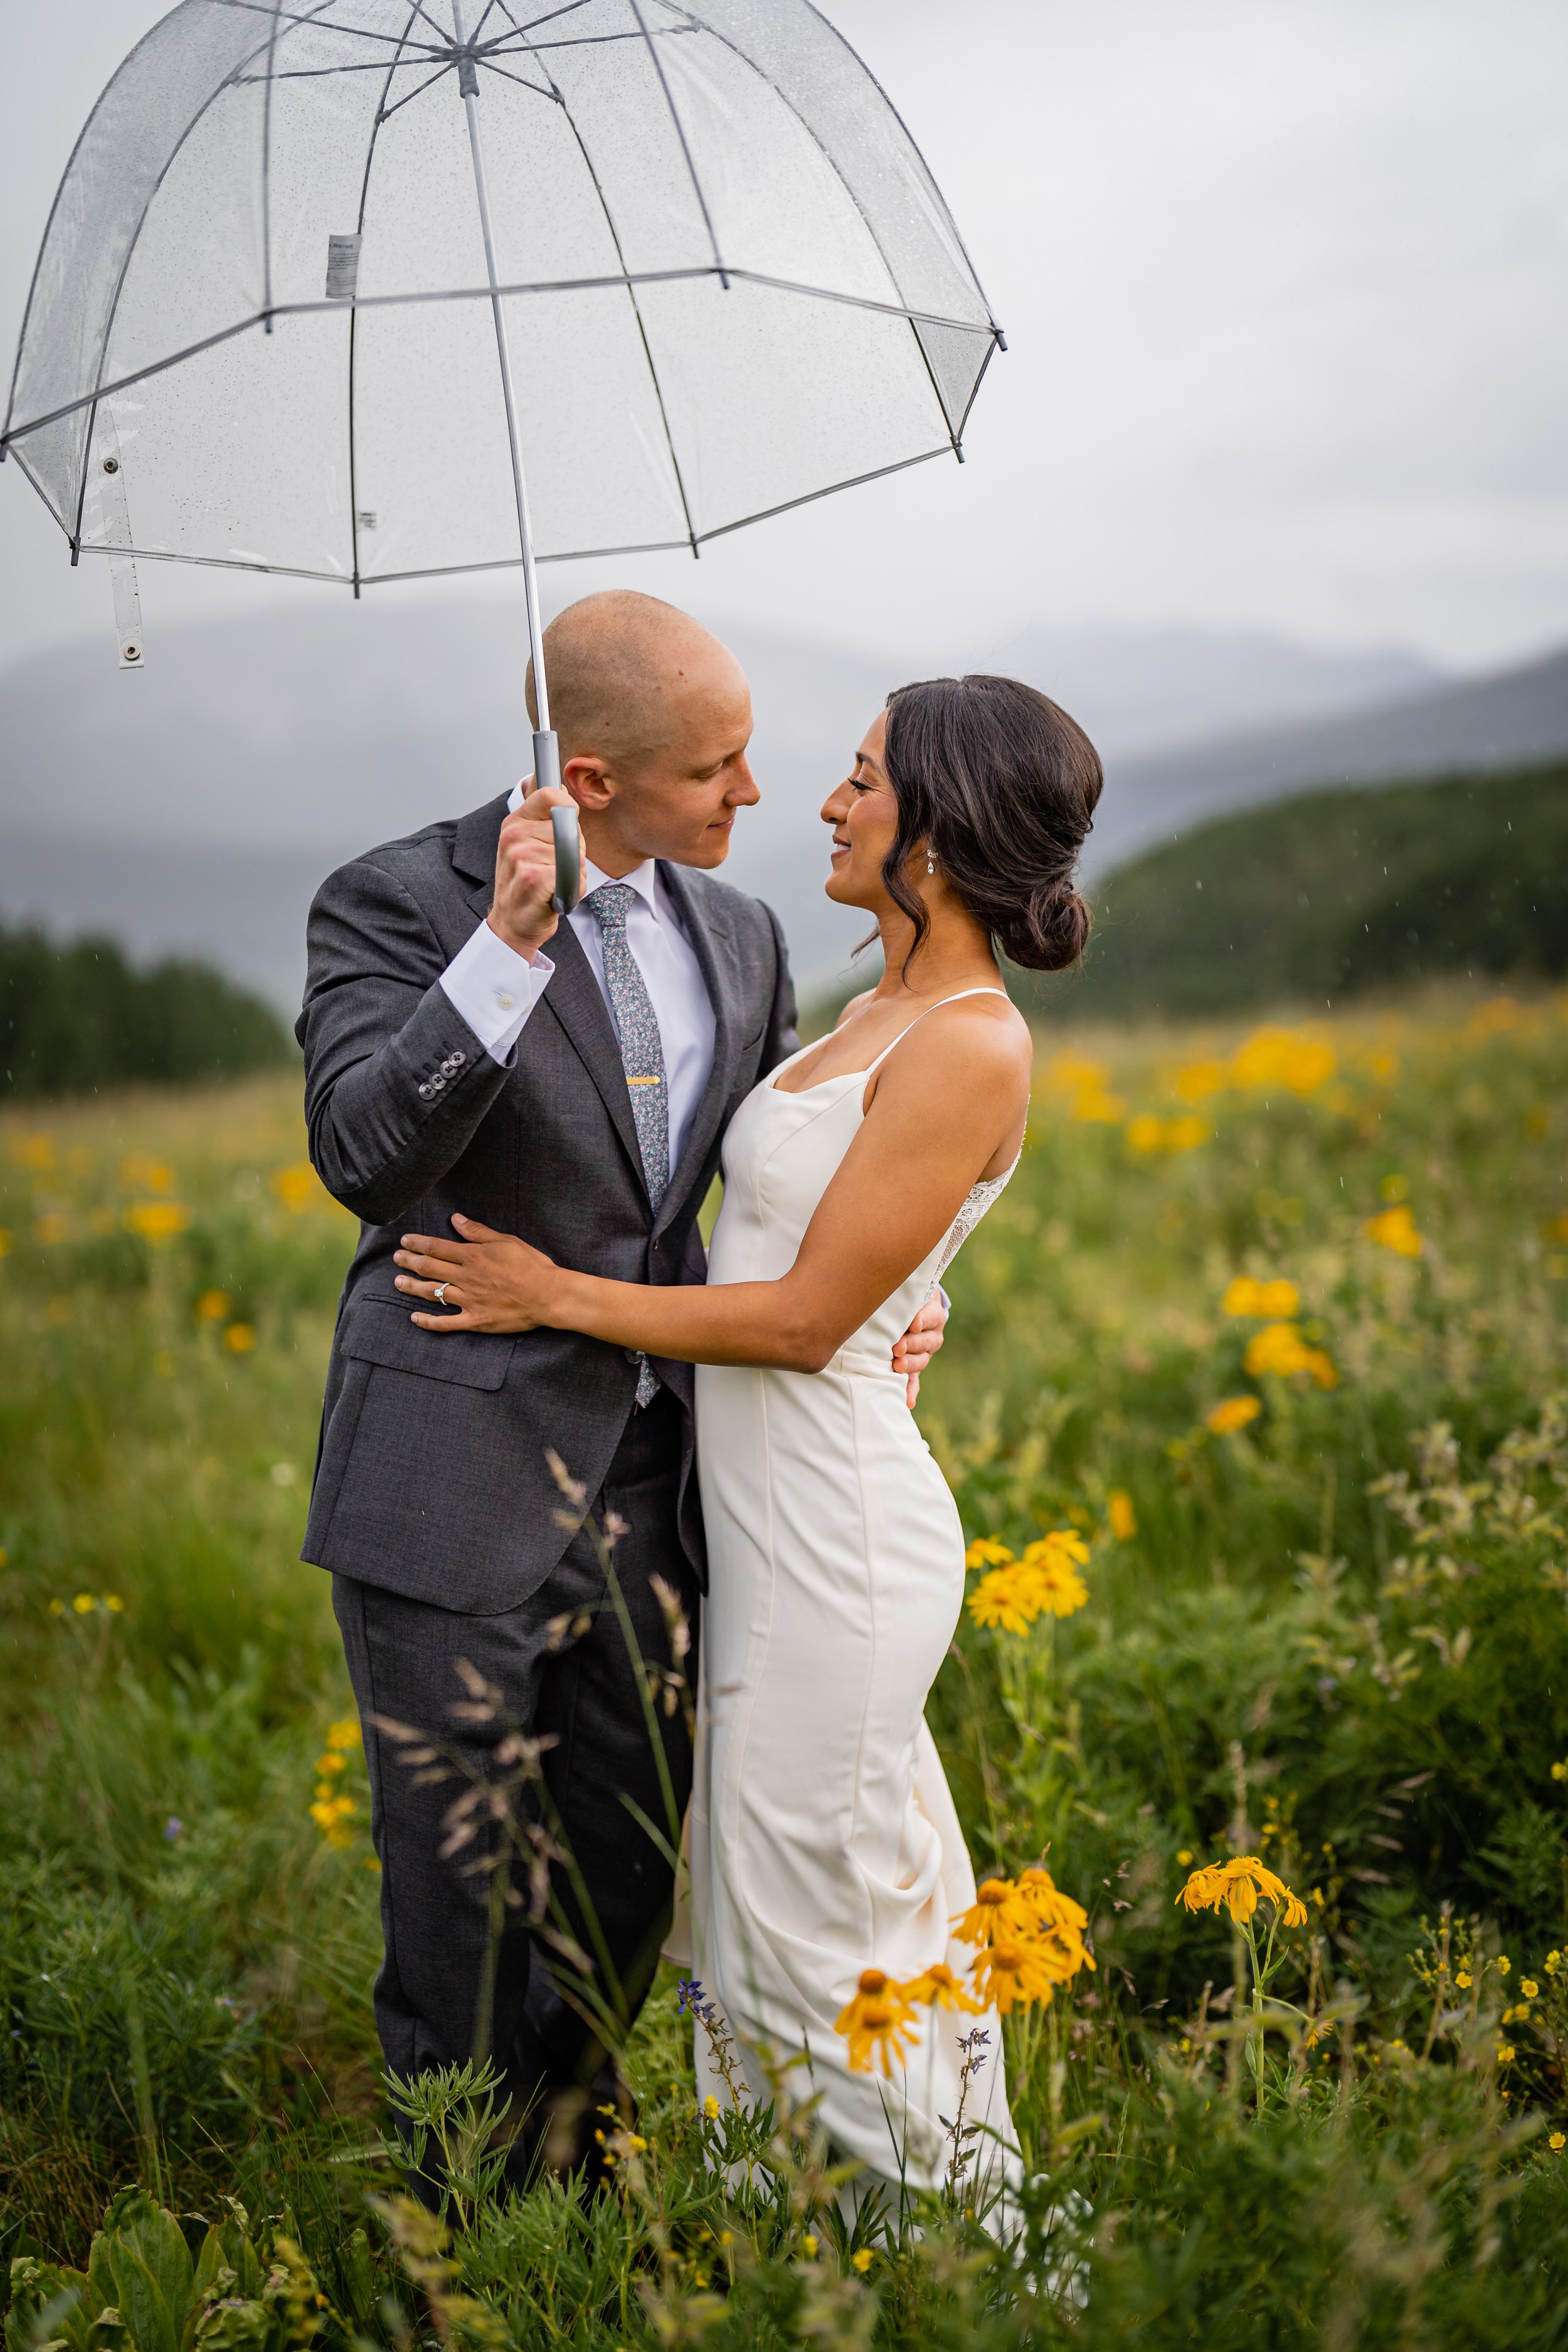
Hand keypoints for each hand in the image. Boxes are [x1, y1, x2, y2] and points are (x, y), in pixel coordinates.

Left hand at [394, 1214, 559, 1331]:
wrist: (549, 1295)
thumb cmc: (532, 1265)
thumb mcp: (507, 1241)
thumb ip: (478, 1232)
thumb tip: (456, 1220)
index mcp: (473, 1256)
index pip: (437, 1247)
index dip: (418, 1243)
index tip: (405, 1240)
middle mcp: (466, 1277)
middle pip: (430, 1268)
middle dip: (409, 1261)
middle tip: (396, 1258)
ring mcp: (469, 1300)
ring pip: (432, 1293)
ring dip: (412, 1286)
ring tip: (398, 1282)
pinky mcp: (475, 1320)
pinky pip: (446, 1323)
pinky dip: (428, 1322)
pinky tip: (414, 1318)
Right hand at [488, 778, 575, 960]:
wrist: (511, 924)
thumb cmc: (526, 885)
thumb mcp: (527, 845)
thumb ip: (545, 819)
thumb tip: (562, 788)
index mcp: (514, 823)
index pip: (550, 794)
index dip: (568, 810)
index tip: (565, 827)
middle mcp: (514, 835)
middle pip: (570, 829)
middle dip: (575, 850)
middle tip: (555, 869)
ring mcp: (521, 856)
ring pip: (576, 855)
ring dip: (575, 874)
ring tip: (553, 884)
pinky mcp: (533, 878)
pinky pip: (574, 875)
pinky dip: (574, 890)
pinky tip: (555, 896)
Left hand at [892, 1290, 946, 1408]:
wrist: (911, 1307)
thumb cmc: (904, 1297)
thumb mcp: (908, 1291)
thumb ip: (900, 1293)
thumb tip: (880, 1289)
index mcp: (933, 1314)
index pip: (931, 1316)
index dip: (922, 1320)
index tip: (913, 1323)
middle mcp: (932, 1335)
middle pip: (926, 1341)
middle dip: (912, 1344)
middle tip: (897, 1346)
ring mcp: (924, 1353)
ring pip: (921, 1361)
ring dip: (910, 1364)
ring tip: (897, 1366)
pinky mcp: (915, 1365)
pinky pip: (915, 1380)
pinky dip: (911, 1390)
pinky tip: (907, 1401)